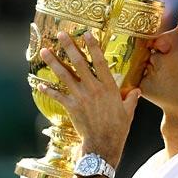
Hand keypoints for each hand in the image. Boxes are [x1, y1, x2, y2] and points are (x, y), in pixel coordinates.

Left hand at [37, 31, 140, 167]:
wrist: (103, 144)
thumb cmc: (118, 129)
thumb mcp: (129, 112)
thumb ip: (132, 98)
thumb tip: (137, 90)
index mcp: (109, 87)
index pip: (101, 62)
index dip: (93, 46)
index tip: (87, 33)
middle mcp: (94, 89)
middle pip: (80, 64)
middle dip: (70, 47)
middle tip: (61, 34)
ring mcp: (81, 97)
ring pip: (65, 76)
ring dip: (54, 62)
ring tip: (45, 51)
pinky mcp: (72, 107)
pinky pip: (58, 96)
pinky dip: (48, 90)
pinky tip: (40, 84)